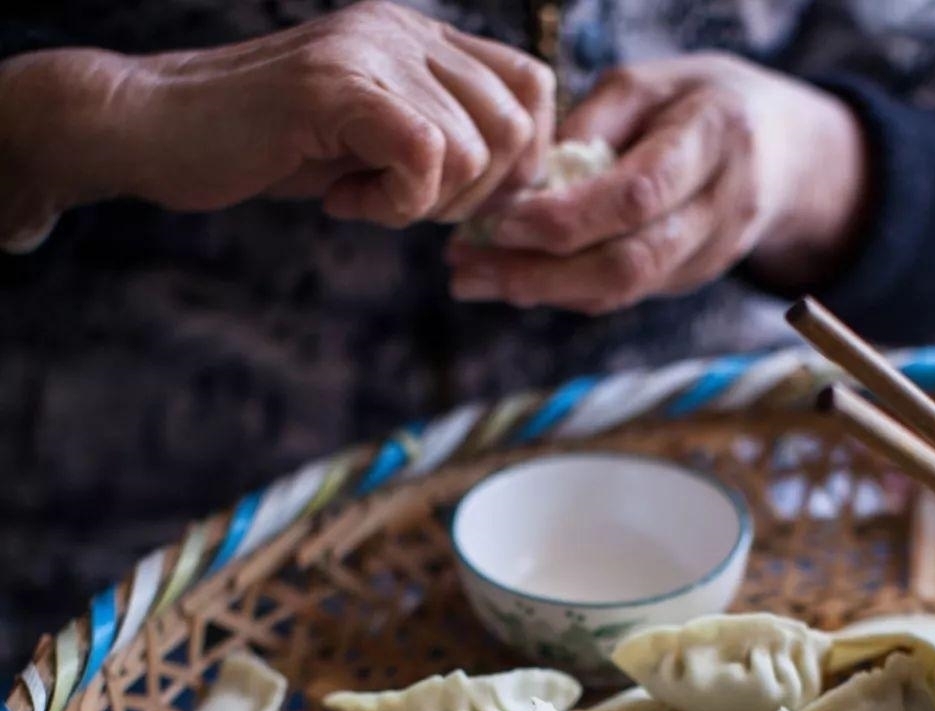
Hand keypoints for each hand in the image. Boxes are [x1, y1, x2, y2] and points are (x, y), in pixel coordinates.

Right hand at [0, 0, 554, 249]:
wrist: (160, 129)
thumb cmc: (261, 149)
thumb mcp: (366, 143)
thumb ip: (433, 146)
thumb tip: (506, 188)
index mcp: (416, 39)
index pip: (528, 85)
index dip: (521, 160)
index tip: (465, 202)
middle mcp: (403, 32)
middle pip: (514, 122)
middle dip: (476, 194)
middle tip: (406, 208)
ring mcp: (372, 52)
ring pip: (473, 147)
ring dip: (426, 203)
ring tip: (362, 199)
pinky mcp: (339, 87)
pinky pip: (427, 157)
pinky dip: (397, 204)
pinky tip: (345, 202)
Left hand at [446, 54, 867, 313]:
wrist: (783, 151)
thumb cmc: (700, 103)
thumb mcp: (650, 85)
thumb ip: (591, 126)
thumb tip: (528, 180)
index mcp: (715, 139)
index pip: (635, 197)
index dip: (564, 218)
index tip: (498, 218)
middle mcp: (721, 209)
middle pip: (626, 264)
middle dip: (539, 274)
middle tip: (467, 268)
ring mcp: (710, 256)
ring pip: (620, 291)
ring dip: (539, 291)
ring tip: (472, 277)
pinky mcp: (689, 282)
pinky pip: (620, 295)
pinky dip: (561, 290)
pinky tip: (511, 278)